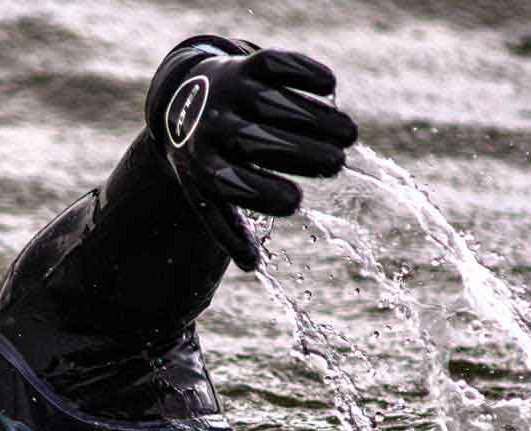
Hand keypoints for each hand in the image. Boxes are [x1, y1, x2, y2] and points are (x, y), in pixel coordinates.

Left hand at [147, 42, 358, 270]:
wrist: (181, 101)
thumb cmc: (206, 160)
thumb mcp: (206, 193)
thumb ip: (227, 227)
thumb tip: (253, 265)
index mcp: (201, 165)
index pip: (230, 183)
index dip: (263, 193)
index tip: (297, 202)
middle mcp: (211, 126)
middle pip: (256, 140)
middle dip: (300, 153)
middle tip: (336, 164)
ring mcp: (228, 92)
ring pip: (273, 103)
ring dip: (316, 118)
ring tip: (349, 135)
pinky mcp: (246, 65)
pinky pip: (276, 65)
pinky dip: (304, 73)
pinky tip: (330, 88)